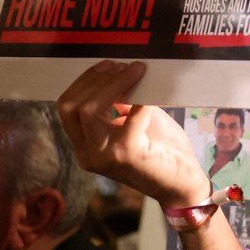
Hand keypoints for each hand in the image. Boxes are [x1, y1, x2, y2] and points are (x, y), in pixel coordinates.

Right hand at [56, 60, 210, 208]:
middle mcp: (87, 154)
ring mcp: (104, 156)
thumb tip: (121, 71)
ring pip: (90, 110)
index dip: (85, 82)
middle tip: (122, 66)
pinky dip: (141, 99)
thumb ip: (123, 101)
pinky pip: (129, 117)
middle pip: (72, 107)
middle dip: (97, 80)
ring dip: (114, 84)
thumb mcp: (136, 121)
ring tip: (135, 71)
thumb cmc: (162, 151)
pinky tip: (152, 92)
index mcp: (85, 145)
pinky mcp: (128, 155)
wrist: (183, 184)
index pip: (67, 108)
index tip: (108, 65)